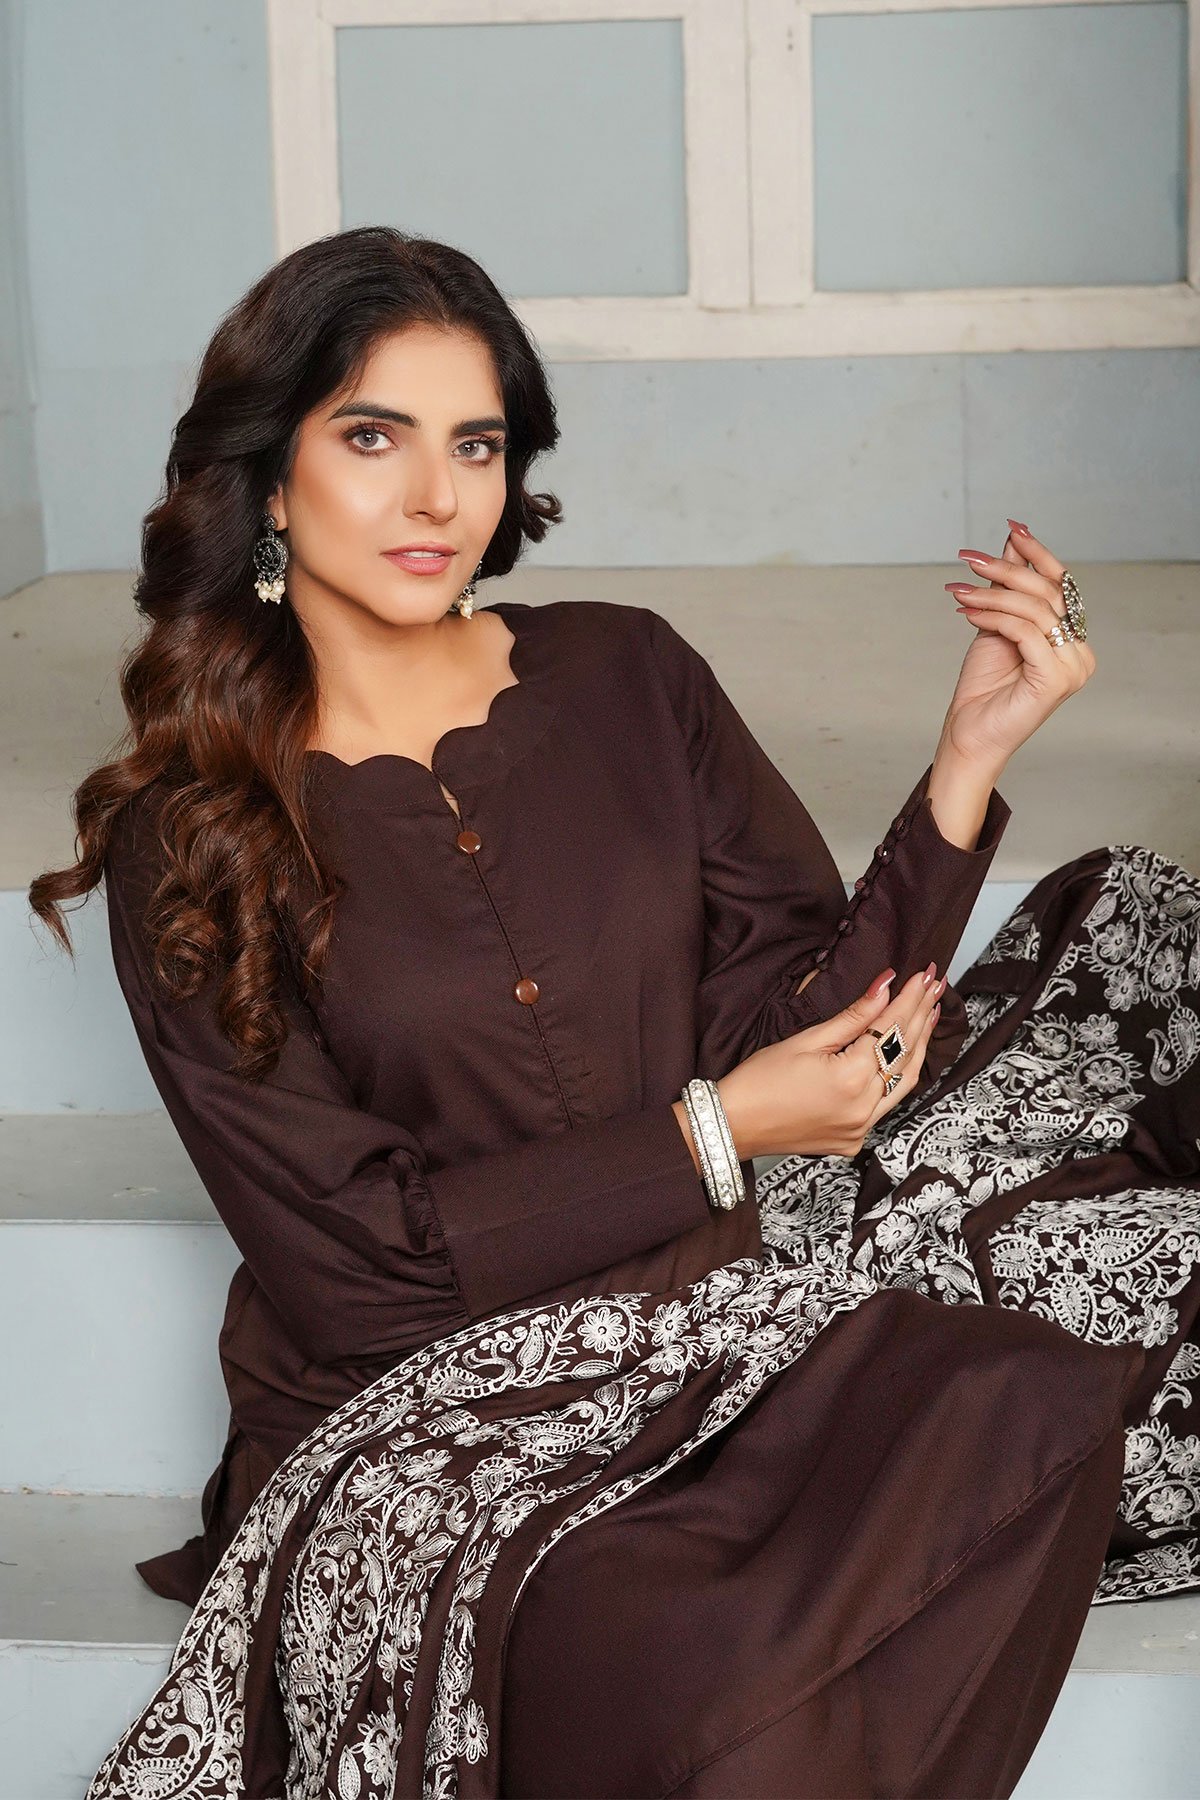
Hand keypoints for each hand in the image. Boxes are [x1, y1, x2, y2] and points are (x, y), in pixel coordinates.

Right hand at [709, 966, 944, 1161]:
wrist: (733, 1126)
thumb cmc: (759, 1082)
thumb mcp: (806, 1040)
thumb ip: (854, 1016)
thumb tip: (885, 987)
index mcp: (851, 1078)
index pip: (892, 1029)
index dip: (910, 999)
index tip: (924, 975)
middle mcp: (864, 1107)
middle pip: (905, 1053)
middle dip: (921, 1016)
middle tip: (935, 987)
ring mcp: (862, 1127)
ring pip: (905, 1082)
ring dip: (919, 1047)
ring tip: (929, 1015)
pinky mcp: (855, 1139)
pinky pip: (887, 1105)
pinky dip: (898, 1077)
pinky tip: (903, 1056)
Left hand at [941, 519, 1096, 774]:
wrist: (969, 736)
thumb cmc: (983, 688)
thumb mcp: (995, 626)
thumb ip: (1008, 590)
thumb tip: (1011, 542)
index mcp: (1071, 640)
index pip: (1061, 585)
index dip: (1038, 554)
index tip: (1013, 528)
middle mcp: (1080, 652)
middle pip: (1048, 593)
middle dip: (1007, 569)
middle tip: (971, 559)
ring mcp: (1073, 667)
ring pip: (1035, 609)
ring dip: (991, 594)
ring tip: (959, 590)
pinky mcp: (1056, 678)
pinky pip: (1025, 631)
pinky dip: (994, 616)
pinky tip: (966, 611)